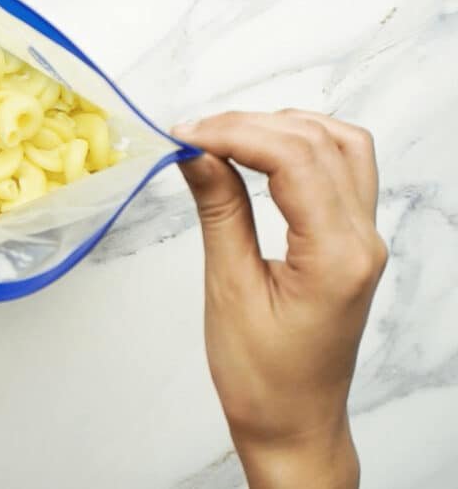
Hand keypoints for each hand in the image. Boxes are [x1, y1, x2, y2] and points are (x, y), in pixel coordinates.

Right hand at [171, 110, 386, 488]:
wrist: (293, 422)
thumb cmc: (261, 376)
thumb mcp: (229, 289)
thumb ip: (219, 211)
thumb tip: (196, 152)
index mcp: (337, 256)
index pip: (294, 159)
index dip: (234, 133)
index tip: (183, 135)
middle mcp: (364, 240)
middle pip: (320, 141)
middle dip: (250, 125)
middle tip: (192, 135)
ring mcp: (365, 238)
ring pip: (340, 145)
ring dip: (280, 128)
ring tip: (223, 138)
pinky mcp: (353, 241)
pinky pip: (341, 170)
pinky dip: (299, 148)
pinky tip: (259, 155)